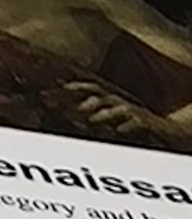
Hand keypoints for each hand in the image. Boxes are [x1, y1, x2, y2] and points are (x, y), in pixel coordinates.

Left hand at [50, 77, 172, 144]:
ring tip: (92, 120)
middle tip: (71, 103)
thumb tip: (61, 108)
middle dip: (85, 97)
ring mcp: (132, 110)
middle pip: (99, 94)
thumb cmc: (128, 122)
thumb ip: (87, 112)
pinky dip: (127, 125)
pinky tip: (119, 131)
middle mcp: (117, 101)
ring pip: (117, 107)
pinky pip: (137, 122)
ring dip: (104, 112)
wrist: (162, 130)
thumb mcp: (107, 116)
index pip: (88, 88)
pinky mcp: (145, 122)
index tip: (56, 89)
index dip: (73, 87)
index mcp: (107, 98)